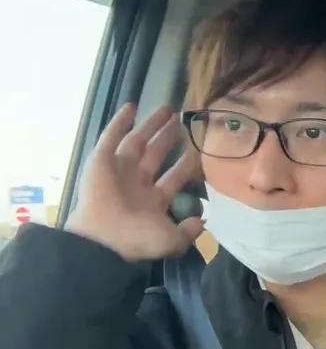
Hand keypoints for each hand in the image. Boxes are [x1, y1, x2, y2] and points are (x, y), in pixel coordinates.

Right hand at [64, 104, 203, 261]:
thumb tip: (202, 221)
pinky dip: (119, 122)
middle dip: (168, 139)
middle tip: (181, 122)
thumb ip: (189, 231)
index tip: (197, 150)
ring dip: (150, 126)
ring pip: (137, 141)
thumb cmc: (138, 239)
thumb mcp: (172, 241)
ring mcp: (118, 171)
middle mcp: (136, 183)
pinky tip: (131, 107)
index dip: (185, 165)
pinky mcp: (100, 161)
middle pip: (156, 155)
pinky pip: (110, 137)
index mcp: (152, 201)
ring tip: (167, 109)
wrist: (104, 237)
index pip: (173, 178)